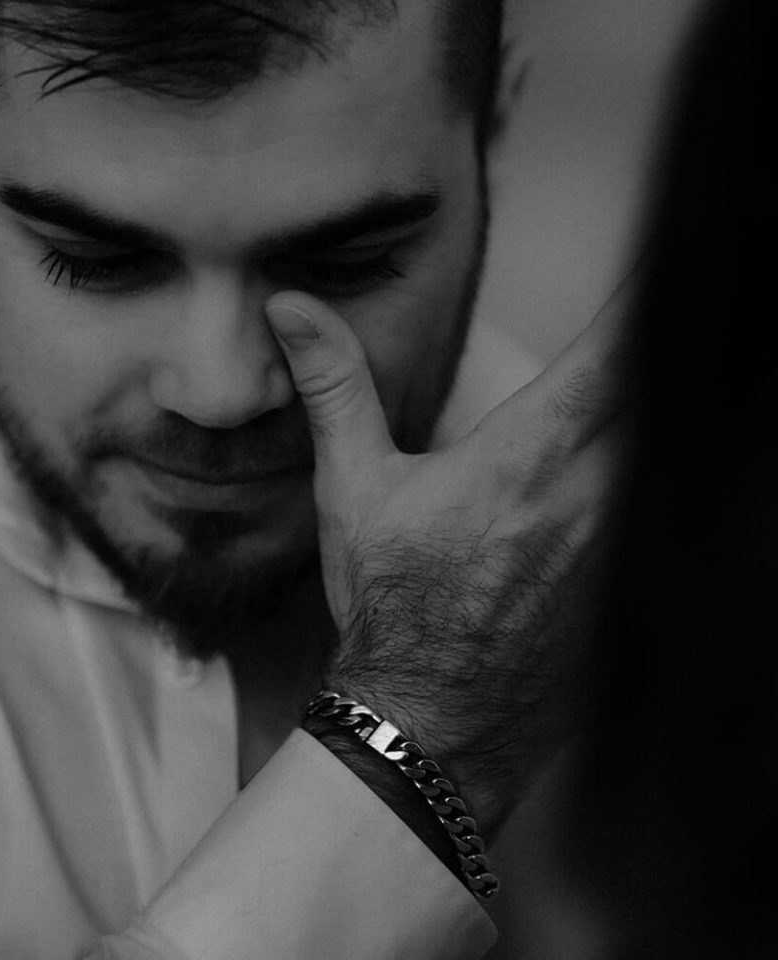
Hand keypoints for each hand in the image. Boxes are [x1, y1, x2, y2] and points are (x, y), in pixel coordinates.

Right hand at [265, 283, 630, 832]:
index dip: (653, 296)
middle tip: (684, 307)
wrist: (428, 722)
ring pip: (673, 455)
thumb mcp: (353, 487)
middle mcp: (591, 497)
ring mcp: (622, 549)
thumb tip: (290, 308)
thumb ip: (335, 386)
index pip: (615, 357)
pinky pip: (667, 520)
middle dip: (673, 347)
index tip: (676, 253)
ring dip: (671, 413)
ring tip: (667, 383)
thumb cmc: (389, 603)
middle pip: (665, 398)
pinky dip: (663, 482)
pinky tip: (649, 477)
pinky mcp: (630, 592)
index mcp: (525, 459)